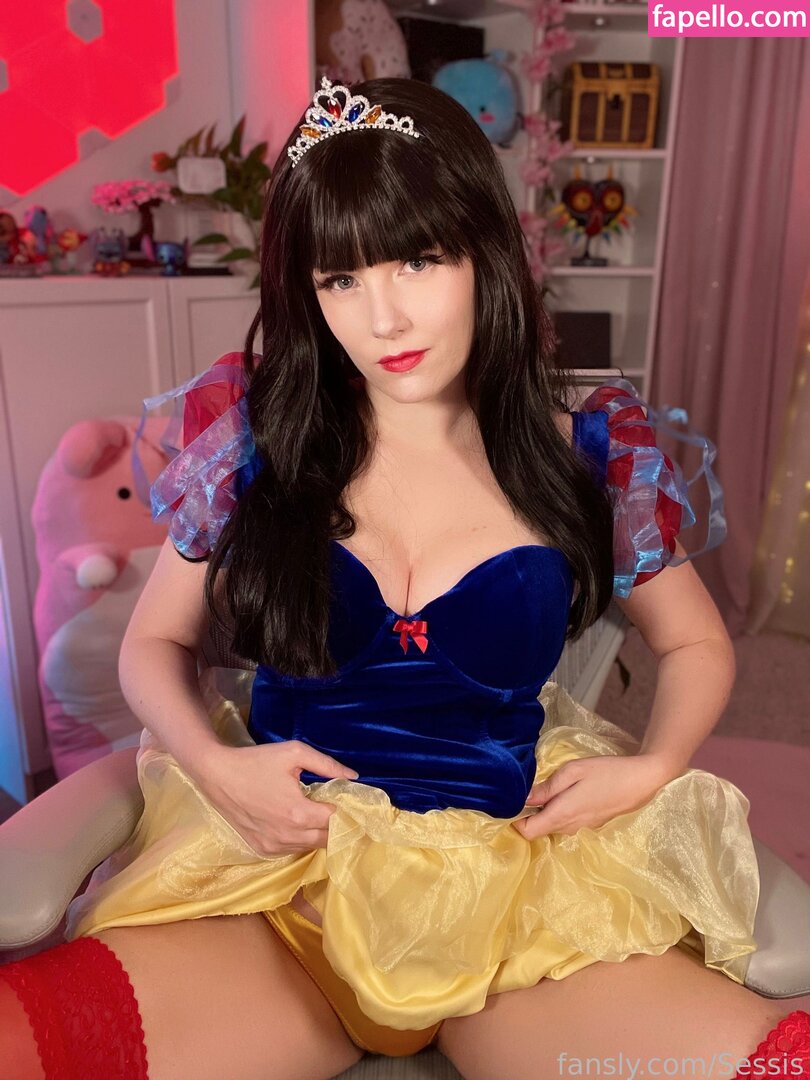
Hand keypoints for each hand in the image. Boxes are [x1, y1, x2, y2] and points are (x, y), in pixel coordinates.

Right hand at [195, 741, 359, 856]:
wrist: (217, 774)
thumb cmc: (256, 761)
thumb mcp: (294, 753)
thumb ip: (327, 765)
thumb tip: (354, 777)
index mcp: (299, 813)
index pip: (337, 821)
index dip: (347, 811)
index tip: (350, 802)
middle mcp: (289, 836)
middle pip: (327, 839)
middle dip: (336, 825)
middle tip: (337, 808)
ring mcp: (274, 846)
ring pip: (310, 847)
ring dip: (318, 834)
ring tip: (317, 813)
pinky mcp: (262, 849)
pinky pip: (292, 850)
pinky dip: (300, 839)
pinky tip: (297, 822)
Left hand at [512, 753, 680, 840]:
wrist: (641, 781)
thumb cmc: (606, 773)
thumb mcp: (573, 771)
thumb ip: (547, 787)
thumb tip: (523, 798)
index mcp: (561, 815)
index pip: (526, 832)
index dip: (514, 819)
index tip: (511, 801)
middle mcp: (568, 828)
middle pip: (538, 829)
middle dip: (528, 813)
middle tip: (527, 789)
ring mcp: (580, 828)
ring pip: (551, 825)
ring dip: (545, 811)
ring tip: (546, 788)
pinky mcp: (589, 824)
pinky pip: (565, 822)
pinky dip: (559, 811)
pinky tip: (565, 792)